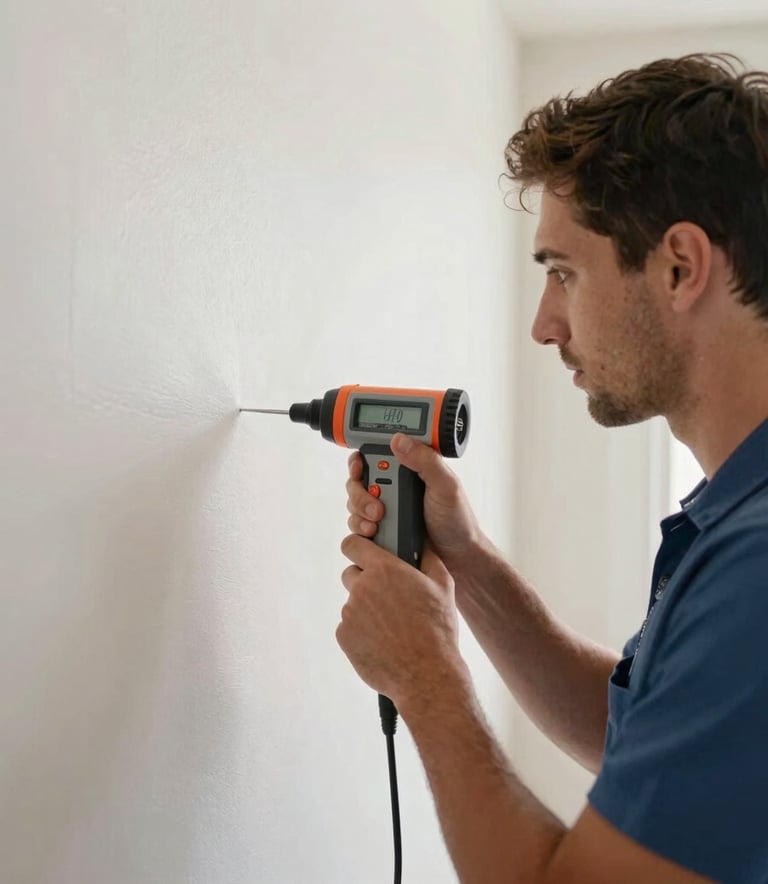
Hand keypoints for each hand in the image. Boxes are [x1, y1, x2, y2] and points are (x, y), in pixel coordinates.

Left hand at [337, 534, 464, 708]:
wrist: (426, 676)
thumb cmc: (438, 629)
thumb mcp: (443, 585)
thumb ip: (428, 556)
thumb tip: (420, 539)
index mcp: (384, 570)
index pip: (352, 544)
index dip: (357, 547)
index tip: (362, 553)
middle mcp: (362, 587)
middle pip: (351, 574)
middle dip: (365, 581)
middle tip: (388, 598)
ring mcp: (349, 613)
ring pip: (353, 603)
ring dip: (366, 610)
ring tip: (392, 628)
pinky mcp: (344, 636)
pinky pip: (349, 627)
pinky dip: (362, 632)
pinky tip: (383, 642)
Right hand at [345, 433, 482, 573]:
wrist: (457, 556)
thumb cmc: (457, 519)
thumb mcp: (445, 485)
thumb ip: (425, 460)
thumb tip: (399, 440)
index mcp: (409, 467)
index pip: (375, 454)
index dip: (360, 460)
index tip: (358, 469)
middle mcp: (394, 484)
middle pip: (358, 479)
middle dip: (359, 492)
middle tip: (376, 508)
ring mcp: (385, 505)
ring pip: (354, 502)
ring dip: (360, 511)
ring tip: (377, 522)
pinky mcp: (381, 526)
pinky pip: (358, 522)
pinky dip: (360, 526)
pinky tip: (374, 532)